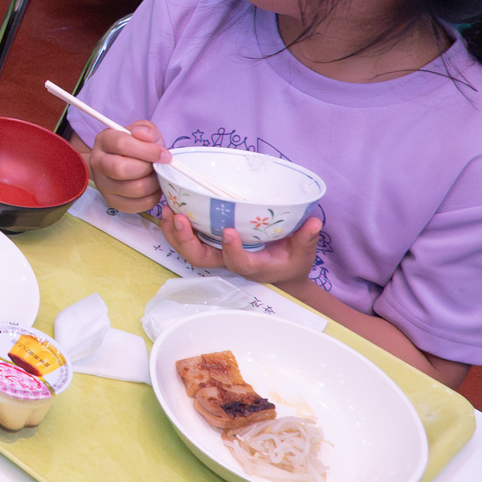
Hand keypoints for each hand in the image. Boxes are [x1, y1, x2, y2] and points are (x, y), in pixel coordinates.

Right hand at [86, 118, 168, 213]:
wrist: (127, 161)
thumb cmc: (137, 146)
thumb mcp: (143, 132)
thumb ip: (146, 130)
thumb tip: (143, 135)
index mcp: (104, 140)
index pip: (121, 144)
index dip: (147, 150)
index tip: (163, 155)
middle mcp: (98, 162)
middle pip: (121, 169)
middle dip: (147, 169)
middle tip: (156, 166)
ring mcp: (103, 184)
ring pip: (133, 189)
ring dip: (153, 183)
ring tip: (155, 176)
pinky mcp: (113, 202)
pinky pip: (138, 205)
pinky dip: (153, 197)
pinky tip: (152, 187)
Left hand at [161, 211, 322, 286]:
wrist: (279, 272)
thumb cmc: (289, 261)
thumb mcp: (303, 252)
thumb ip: (306, 238)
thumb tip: (313, 222)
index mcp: (252, 265)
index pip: (238, 262)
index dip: (231, 249)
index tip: (229, 231)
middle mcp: (229, 261)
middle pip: (201, 258)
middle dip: (187, 240)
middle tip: (181, 218)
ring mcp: (217, 253)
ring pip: (189, 250)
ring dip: (175, 233)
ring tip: (169, 211)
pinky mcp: (210, 244)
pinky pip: (187, 239)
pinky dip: (175, 227)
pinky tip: (169, 208)